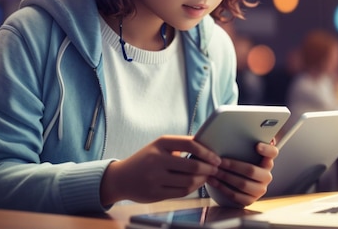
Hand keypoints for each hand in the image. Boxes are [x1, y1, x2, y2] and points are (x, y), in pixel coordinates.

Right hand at [100, 135, 220, 205]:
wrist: (121, 178)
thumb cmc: (146, 160)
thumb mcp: (159, 147)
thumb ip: (180, 146)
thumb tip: (208, 147)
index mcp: (160, 143)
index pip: (189, 144)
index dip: (207, 151)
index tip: (216, 157)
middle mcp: (156, 159)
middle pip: (192, 166)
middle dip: (208, 168)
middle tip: (216, 168)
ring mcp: (155, 178)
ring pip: (189, 181)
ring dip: (203, 179)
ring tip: (207, 176)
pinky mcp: (155, 193)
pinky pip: (181, 192)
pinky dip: (193, 188)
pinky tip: (196, 184)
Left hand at [206, 141, 277, 206]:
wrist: (233, 182)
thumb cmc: (237, 161)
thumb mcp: (241, 152)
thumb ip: (241, 144)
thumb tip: (231, 131)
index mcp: (267, 160)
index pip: (273, 153)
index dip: (267, 149)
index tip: (257, 145)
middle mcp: (266, 175)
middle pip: (251, 170)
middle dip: (233, 166)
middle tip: (219, 161)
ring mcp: (260, 189)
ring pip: (243, 184)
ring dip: (225, 177)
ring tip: (214, 170)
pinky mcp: (251, 200)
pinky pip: (237, 196)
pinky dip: (223, 188)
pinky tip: (213, 181)